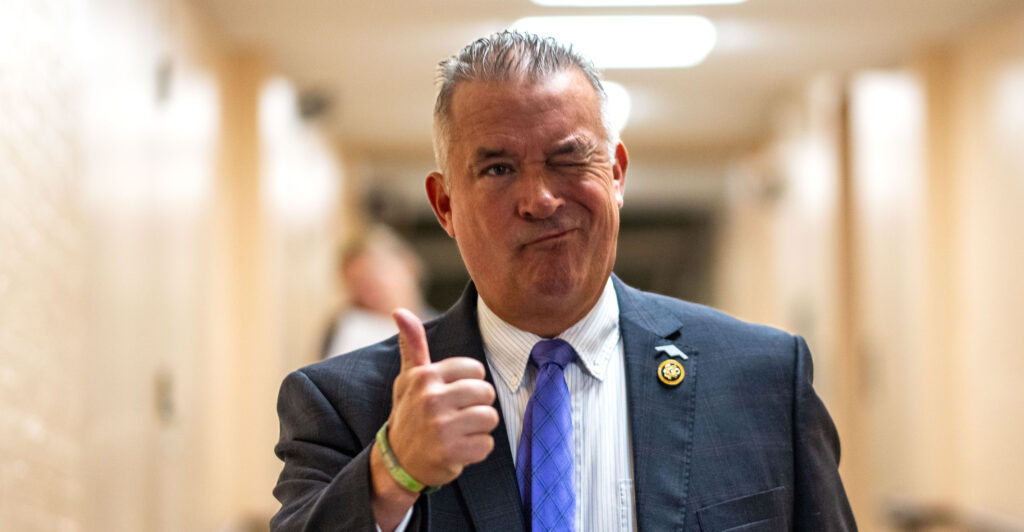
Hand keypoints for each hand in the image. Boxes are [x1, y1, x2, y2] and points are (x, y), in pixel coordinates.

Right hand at [385, 308, 498, 484]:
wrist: (397, 461)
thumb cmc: (409, 413)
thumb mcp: (408, 378)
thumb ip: (412, 345)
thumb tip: (399, 311)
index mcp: (425, 377)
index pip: (475, 370)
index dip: (471, 384)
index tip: (454, 395)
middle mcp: (431, 398)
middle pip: (486, 393)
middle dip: (478, 406)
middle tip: (459, 416)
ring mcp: (441, 426)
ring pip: (489, 418)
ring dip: (479, 429)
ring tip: (460, 432)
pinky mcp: (450, 452)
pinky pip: (487, 445)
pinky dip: (477, 450)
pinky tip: (459, 449)